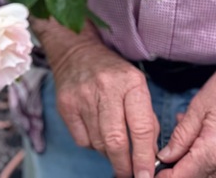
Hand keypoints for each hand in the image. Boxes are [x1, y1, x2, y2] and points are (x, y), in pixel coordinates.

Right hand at [37, 20, 158, 177]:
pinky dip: (92, 144)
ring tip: (114, 148)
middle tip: (129, 174)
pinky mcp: (65, 105)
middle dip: (124, 165)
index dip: (144, 157)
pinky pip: (82, 140)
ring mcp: (82, 96)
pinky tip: (96, 132)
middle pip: (116, 141)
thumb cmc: (114, 74)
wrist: (76, 51)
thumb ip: (147, 120)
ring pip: (99, 143)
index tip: (146, 176)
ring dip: (109, 154)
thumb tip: (150, 156)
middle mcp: (106, 88)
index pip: (141, 128)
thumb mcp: (138, 87)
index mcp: (131, 83)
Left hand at [157, 61, 215, 177]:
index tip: (154, 166)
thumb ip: (180, 137)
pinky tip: (203, 146)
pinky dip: (207, 166)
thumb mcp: (198, 108)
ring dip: (193, 167)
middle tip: (169, 151)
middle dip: (177, 170)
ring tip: (188, 143)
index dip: (163, 174)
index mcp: (214, 153)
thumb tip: (164, 157)